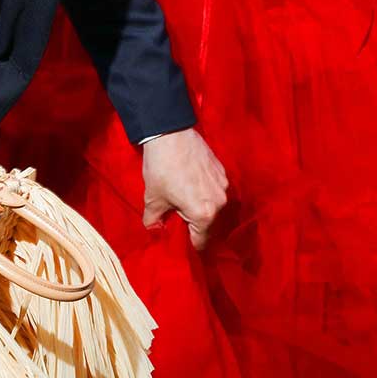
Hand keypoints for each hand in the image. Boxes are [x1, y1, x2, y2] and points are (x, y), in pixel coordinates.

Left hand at [141, 128, 228, 251]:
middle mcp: (219, 202)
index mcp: (204, 214)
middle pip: (209, 224)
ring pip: (213, 207)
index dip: (189, 244)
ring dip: (201, 206)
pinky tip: (191, 183)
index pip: (201, 241)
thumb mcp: (153, 199)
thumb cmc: (161, 168)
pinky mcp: (222, 171)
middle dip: (194, 224)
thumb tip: (154, 230)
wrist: (170, 133)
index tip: (180, 241)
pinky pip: (215, 190)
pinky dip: (205, 191)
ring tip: (183, 197)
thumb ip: (154, 221)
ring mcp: (223, 185)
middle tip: (178, 216)